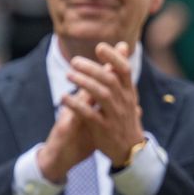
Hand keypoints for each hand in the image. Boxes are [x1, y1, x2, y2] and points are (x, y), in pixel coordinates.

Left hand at [76, 41, 145, 166]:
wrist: (129, 149)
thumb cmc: (124, 116)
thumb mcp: (127, 93)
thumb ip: (120, 71)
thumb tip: (122, 45)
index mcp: (129, 92)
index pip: (125, 70)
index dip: (114, 57)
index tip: (99, 47)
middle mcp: (123, 101)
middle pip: (109, 79)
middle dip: (92, 68)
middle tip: (74, 61)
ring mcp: (114, 115)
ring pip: (101, 95)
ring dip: (84, 83)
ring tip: (68, 75)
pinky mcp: (103, 128)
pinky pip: (89, 114)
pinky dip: (76, 105)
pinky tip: (64, 98)